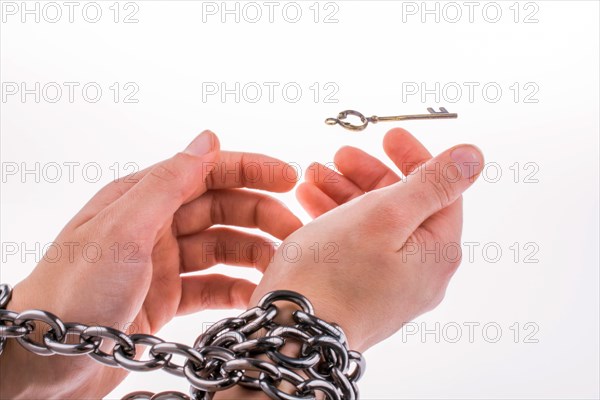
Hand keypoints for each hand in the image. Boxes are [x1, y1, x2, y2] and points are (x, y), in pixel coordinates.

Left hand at [1, 131, 301, 398]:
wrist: (44, 360)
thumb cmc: (72, 290)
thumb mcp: (123, 228)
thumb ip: (168, 182)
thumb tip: (208, 139)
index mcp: (143, 200)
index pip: (206, 172)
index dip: (251, 170)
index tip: (290, 178)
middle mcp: (155, 227)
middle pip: (221, 210)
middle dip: (262, 215)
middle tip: (296, 230)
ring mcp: (162, 263)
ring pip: (222, 249)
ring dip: (254, 253)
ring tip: (283, 265)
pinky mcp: (166, 298)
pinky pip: (211, 287)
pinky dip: (235, 288)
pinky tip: (254, 294)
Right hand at [250, 128, 483, 351]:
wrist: (293, 336)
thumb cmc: (335, 276)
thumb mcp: (387, 215)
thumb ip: (433, 183)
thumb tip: (474, 157)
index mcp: (436, 252)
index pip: (439, 191)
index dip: (413, 158)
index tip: (387, 136)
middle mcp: (420, 273)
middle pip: (402, 207)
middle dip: (368, 175)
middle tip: (338, 156)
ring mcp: (390, 286)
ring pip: (373, 226)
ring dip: (345, 195)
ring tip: (311, 178)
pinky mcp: (361, 294)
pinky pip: (355, 247)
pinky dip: (335, 221)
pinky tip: (309, 206)